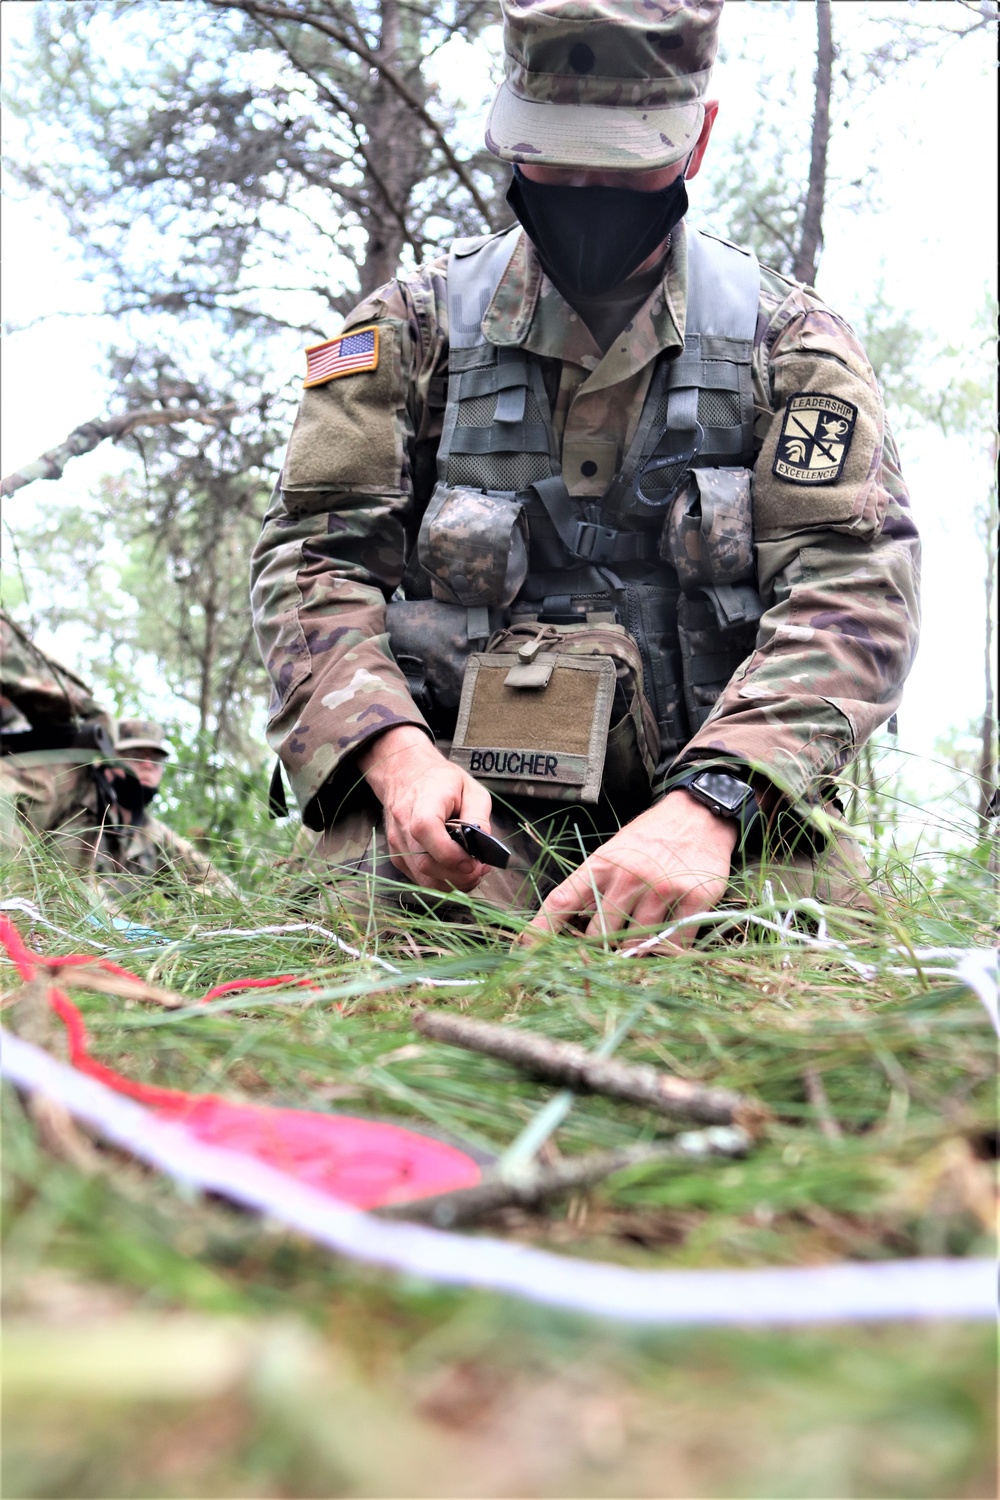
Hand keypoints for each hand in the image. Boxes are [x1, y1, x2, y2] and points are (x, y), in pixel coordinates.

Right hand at [357, 725, 492, 891]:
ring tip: (471, 872)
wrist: (407, 775)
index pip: (426, 830)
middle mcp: (403, 825)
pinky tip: (456, 871)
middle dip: (459, 875)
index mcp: (422, 801)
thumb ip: (478, 818)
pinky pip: (420, 879)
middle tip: (480, 870)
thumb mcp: (470, 789)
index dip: (451, 854)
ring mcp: (397, 843)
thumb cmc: (441, 781)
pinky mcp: (398, 856)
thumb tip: (484, 849)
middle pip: (426, 863)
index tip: (474, 862)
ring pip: (423, 878)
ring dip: (452, 882)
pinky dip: (441, 881)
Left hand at [524, 790, 736, 944]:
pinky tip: (666, 943)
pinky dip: (666, 953)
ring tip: (639, 942)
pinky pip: (673, 946)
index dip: (541, 929)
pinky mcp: (694, 900)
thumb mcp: (614, 852)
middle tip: (603, 953)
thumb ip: (595, 886)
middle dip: (597, 950)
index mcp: (602, 863)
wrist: (699, 813)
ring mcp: (661, 889)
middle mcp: (628, 876)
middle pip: (598, 934)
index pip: (562, 900)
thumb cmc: (651, 837)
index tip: (526, 951)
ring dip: (634, 952)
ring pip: (635, 945)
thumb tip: (571, 927)